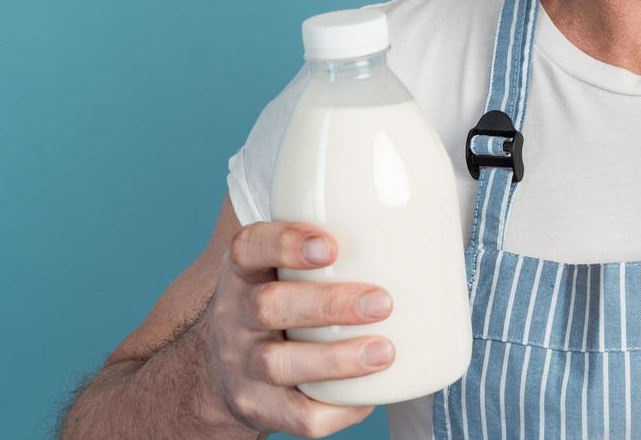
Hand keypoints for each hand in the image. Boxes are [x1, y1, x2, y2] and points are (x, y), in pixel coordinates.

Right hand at [197, 221, 396, 438]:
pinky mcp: (258, 408)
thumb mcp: (280, 268)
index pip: (249, 247)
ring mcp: (242, 367)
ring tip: (385, 351)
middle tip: (382, 302)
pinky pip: (297, 416)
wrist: (221, 372)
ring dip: (336, 359)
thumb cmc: (280, 302)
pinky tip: (370, 397)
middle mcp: (234, 317)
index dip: (285, 244)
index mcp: (244, 272)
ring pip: (280, 364)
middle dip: (329, 304)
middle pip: (269, 306)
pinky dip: (338, 410)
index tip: (330, 246)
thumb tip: (419, 225)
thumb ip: (330, 243)